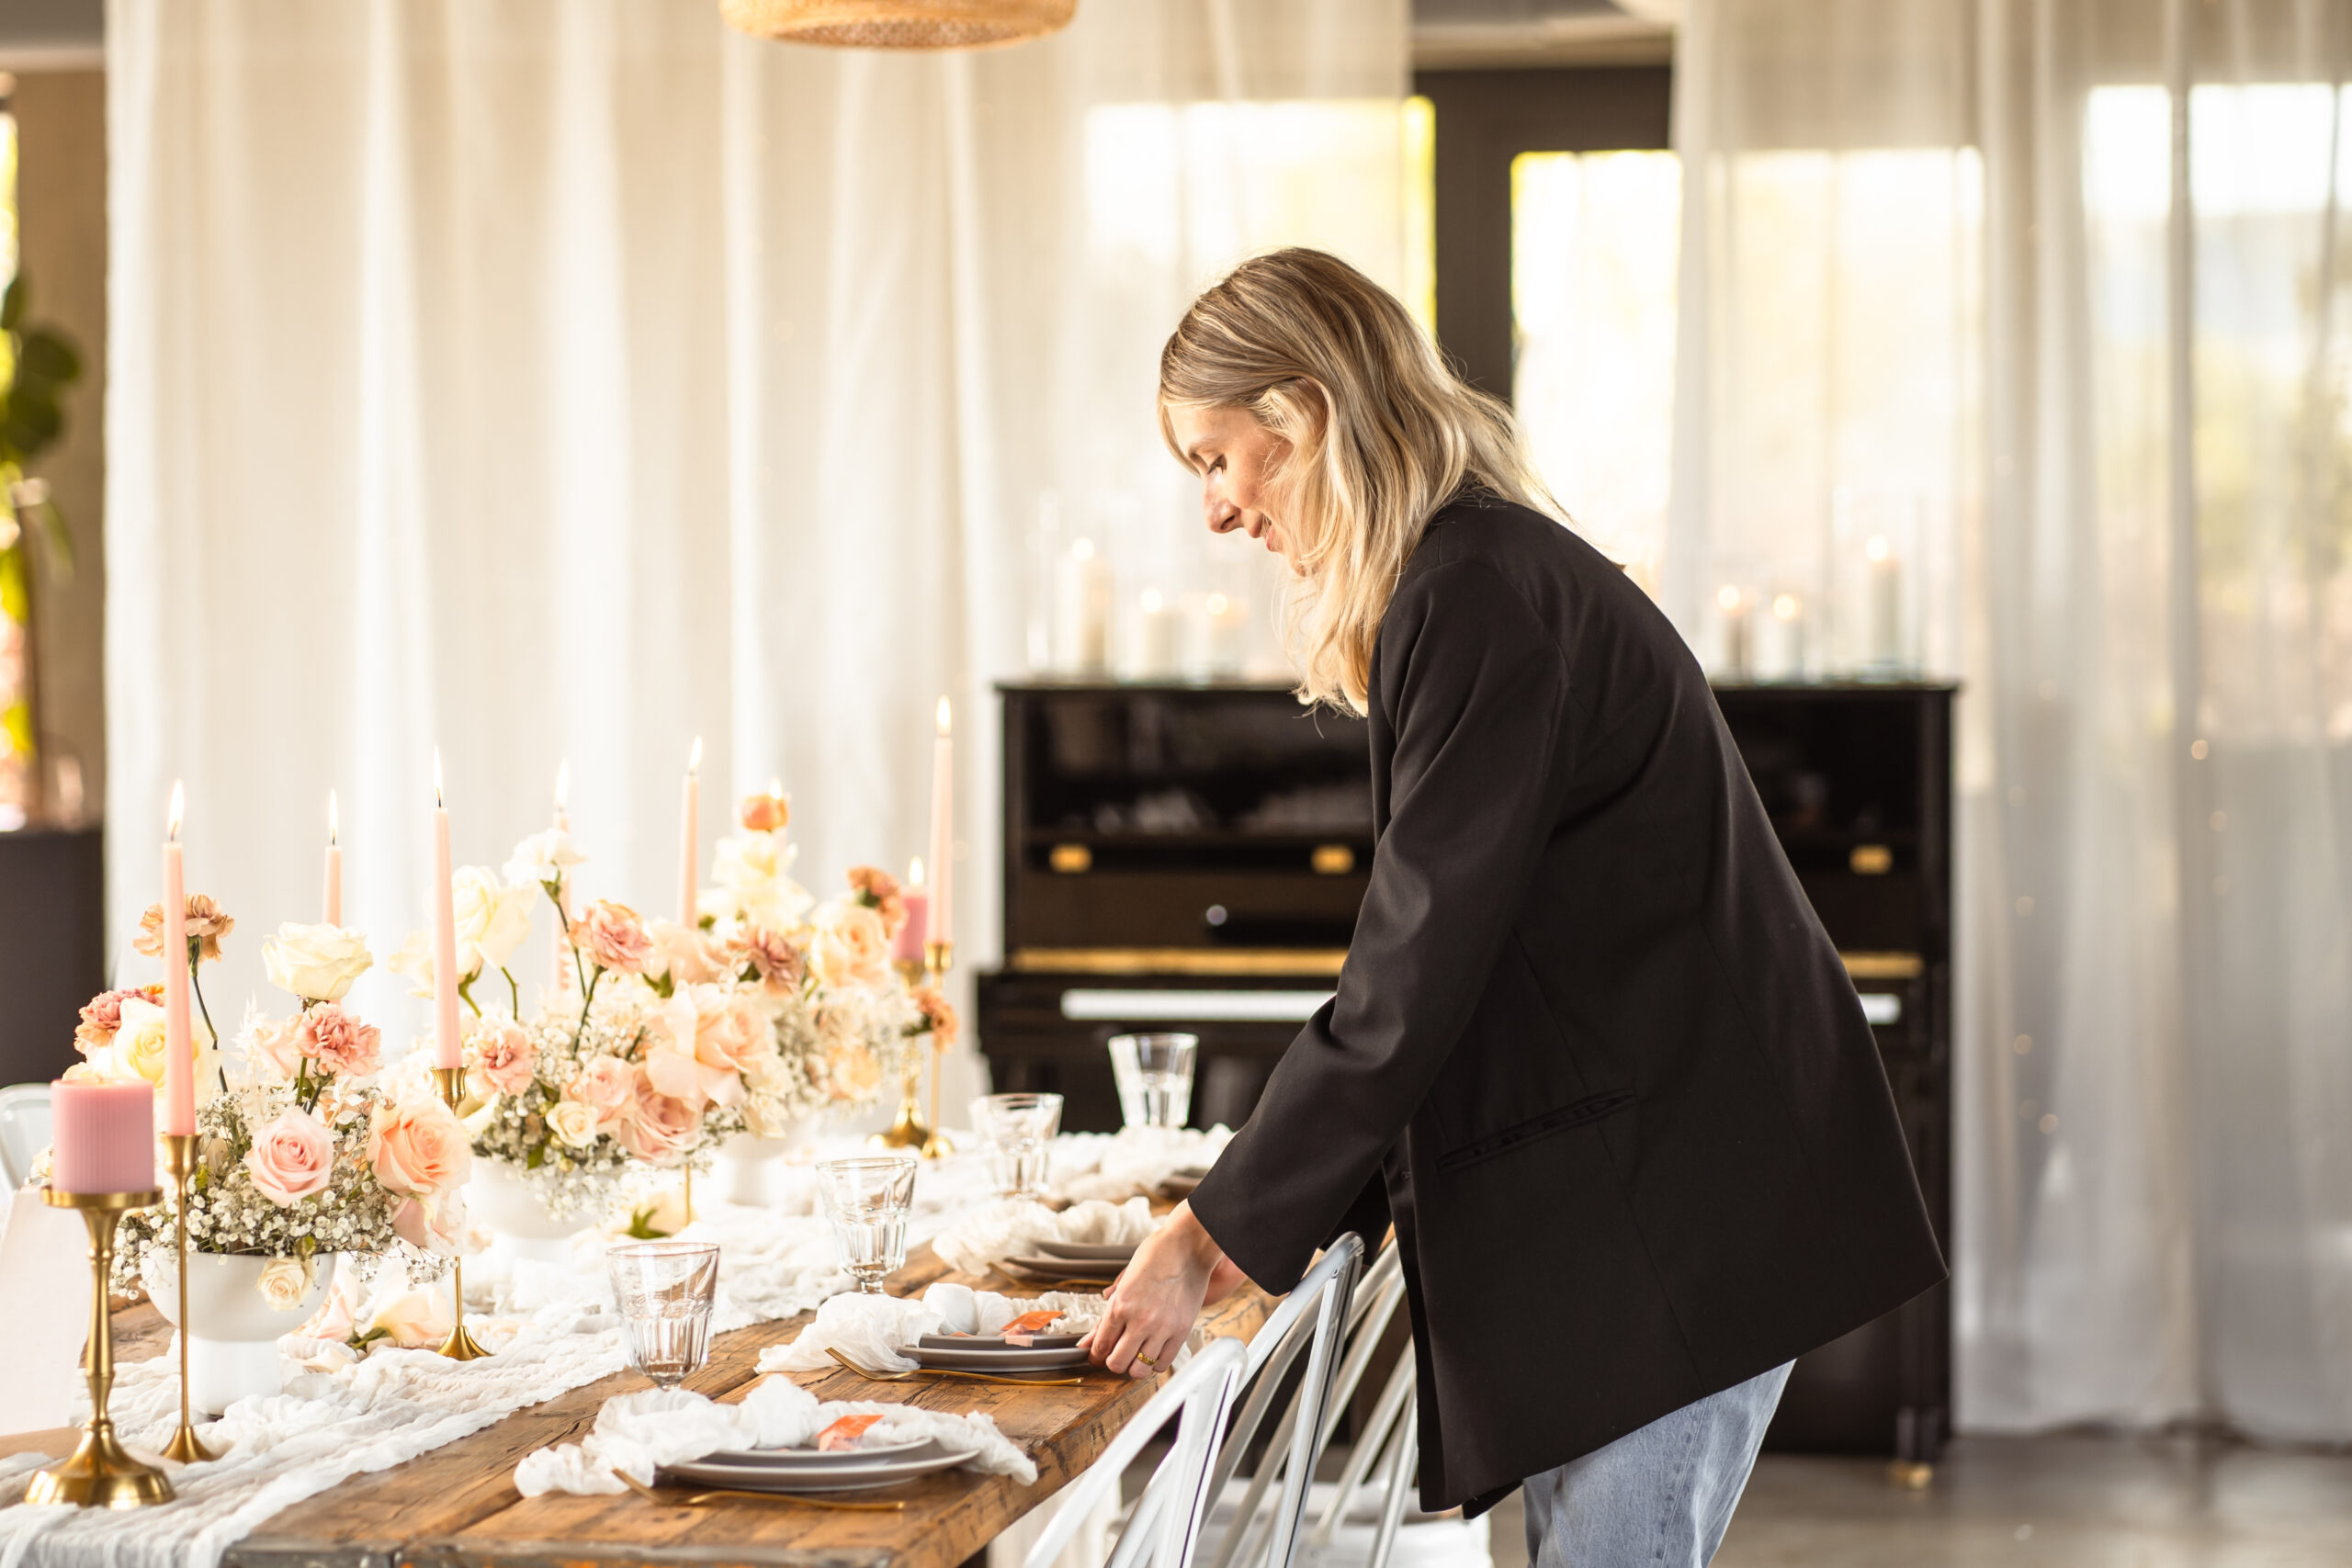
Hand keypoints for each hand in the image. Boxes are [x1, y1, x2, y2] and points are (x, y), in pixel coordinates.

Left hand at [1080, 1201, 1229, 1378]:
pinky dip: (1154, 1362)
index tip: (1097, 1355)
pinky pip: (1163, 1363)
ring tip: (1136, 1354)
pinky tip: (1153, 1350)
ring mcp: (1162, 1328)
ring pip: (1140, 1370)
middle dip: (1112, 1362)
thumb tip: (1090, 1339)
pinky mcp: (1181, 1332)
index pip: (1100, 1347)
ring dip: (1134, 1365)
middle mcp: (1140, 1320)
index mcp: (1121, 1305)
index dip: (1095, 1355)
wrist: (1189, 1246)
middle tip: (1116, 1354)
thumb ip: (1107, 1314)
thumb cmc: (1157, 1255)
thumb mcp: (1124, 1281)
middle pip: (1117, 1364)